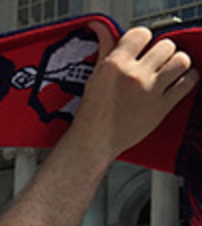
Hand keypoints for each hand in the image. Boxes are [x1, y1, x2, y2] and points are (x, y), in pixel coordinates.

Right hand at [72, 24, 197, 159]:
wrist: (94, 143)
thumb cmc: (91, 113)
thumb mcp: (94, 76)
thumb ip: (105, 49)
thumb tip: (102, 27)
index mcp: (114, 66)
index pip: (141, 34)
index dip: (143, 40)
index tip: (141, 49)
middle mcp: (134, 76)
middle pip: (165, 46)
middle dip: (161, 53)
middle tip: (154, 63)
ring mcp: (150, 91)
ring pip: (181, 60)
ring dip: (176, 63)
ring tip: (168, 71)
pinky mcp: (163, 107)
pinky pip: (188, 82)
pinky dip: (187, 78)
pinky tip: (178, 81)